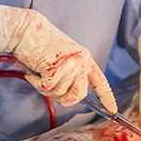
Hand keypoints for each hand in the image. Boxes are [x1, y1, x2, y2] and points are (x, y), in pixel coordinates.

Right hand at [0, 2, 115, 109]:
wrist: (27, 29)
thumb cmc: (42, 45)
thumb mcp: (65, 58)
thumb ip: (72, 74)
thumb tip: (72, 97)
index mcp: (86, 58)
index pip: (101, 82)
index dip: (107, 98)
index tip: (112, 111)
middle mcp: (82, 61)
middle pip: (78, 96)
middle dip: (62, 99)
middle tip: (48, 88)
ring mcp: (70, 64)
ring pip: (59, 94)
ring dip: (45, 89)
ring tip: (38, 74)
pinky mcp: (56, 67)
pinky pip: (46, 88)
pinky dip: (36, 84)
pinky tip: (32, 72)